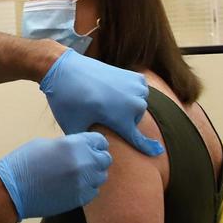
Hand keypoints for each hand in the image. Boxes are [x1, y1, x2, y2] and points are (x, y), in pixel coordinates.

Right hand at [0, 133, 111, 220]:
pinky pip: (93, 191)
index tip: (90, 147)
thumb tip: (79, 148)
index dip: (95, 143)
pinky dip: (86, 188)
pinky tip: (72, 186)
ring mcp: (83, 183)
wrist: (11, 190)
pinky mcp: (80, 199)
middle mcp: (83, 163)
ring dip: (92, 175)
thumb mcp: (45, 144)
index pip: (100, 141)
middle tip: (84, 161)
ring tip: (77, 175)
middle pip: (105, 159)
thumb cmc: (23, 164)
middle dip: (96, 159)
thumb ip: (67, 145)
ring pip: (101, 177)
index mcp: (74, 145)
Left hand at [39, 49, 163, 156]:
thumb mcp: (73, 127)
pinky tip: (118, 91)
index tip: (157, 152)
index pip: (138, 140)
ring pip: (138, 106)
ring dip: (128, 106)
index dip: (147, 148)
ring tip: (108, 101)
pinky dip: (133, 93)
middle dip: (122, 120)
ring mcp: (137, 89)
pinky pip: (141, 92)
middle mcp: (134, 105)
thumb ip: (88, 142)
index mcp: (121, 119)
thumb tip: (95, 153)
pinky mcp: (137, 76)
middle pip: (134, 121)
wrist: (65, 69)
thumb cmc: (68, 100)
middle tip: (101, 112)